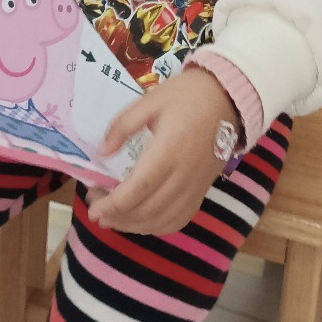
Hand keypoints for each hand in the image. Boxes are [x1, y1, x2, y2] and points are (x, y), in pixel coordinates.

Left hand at [86, 68, 240, 234]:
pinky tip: (140, 220)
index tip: (93, 207)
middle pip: (148, 210)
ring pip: (162, 220)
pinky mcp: (202, 191)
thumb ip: (123, 125)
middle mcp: (184, 174)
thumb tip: (102, 152)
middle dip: (117, 217)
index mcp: (170, 149)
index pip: (139, 188)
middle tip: (95, 210)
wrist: (228, 98)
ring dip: (134, 225)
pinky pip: (179, 220)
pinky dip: (156, 226)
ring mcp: (195, 186)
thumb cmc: (188, 95)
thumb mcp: (151, 100)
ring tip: (112, 218)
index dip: (114, 204)